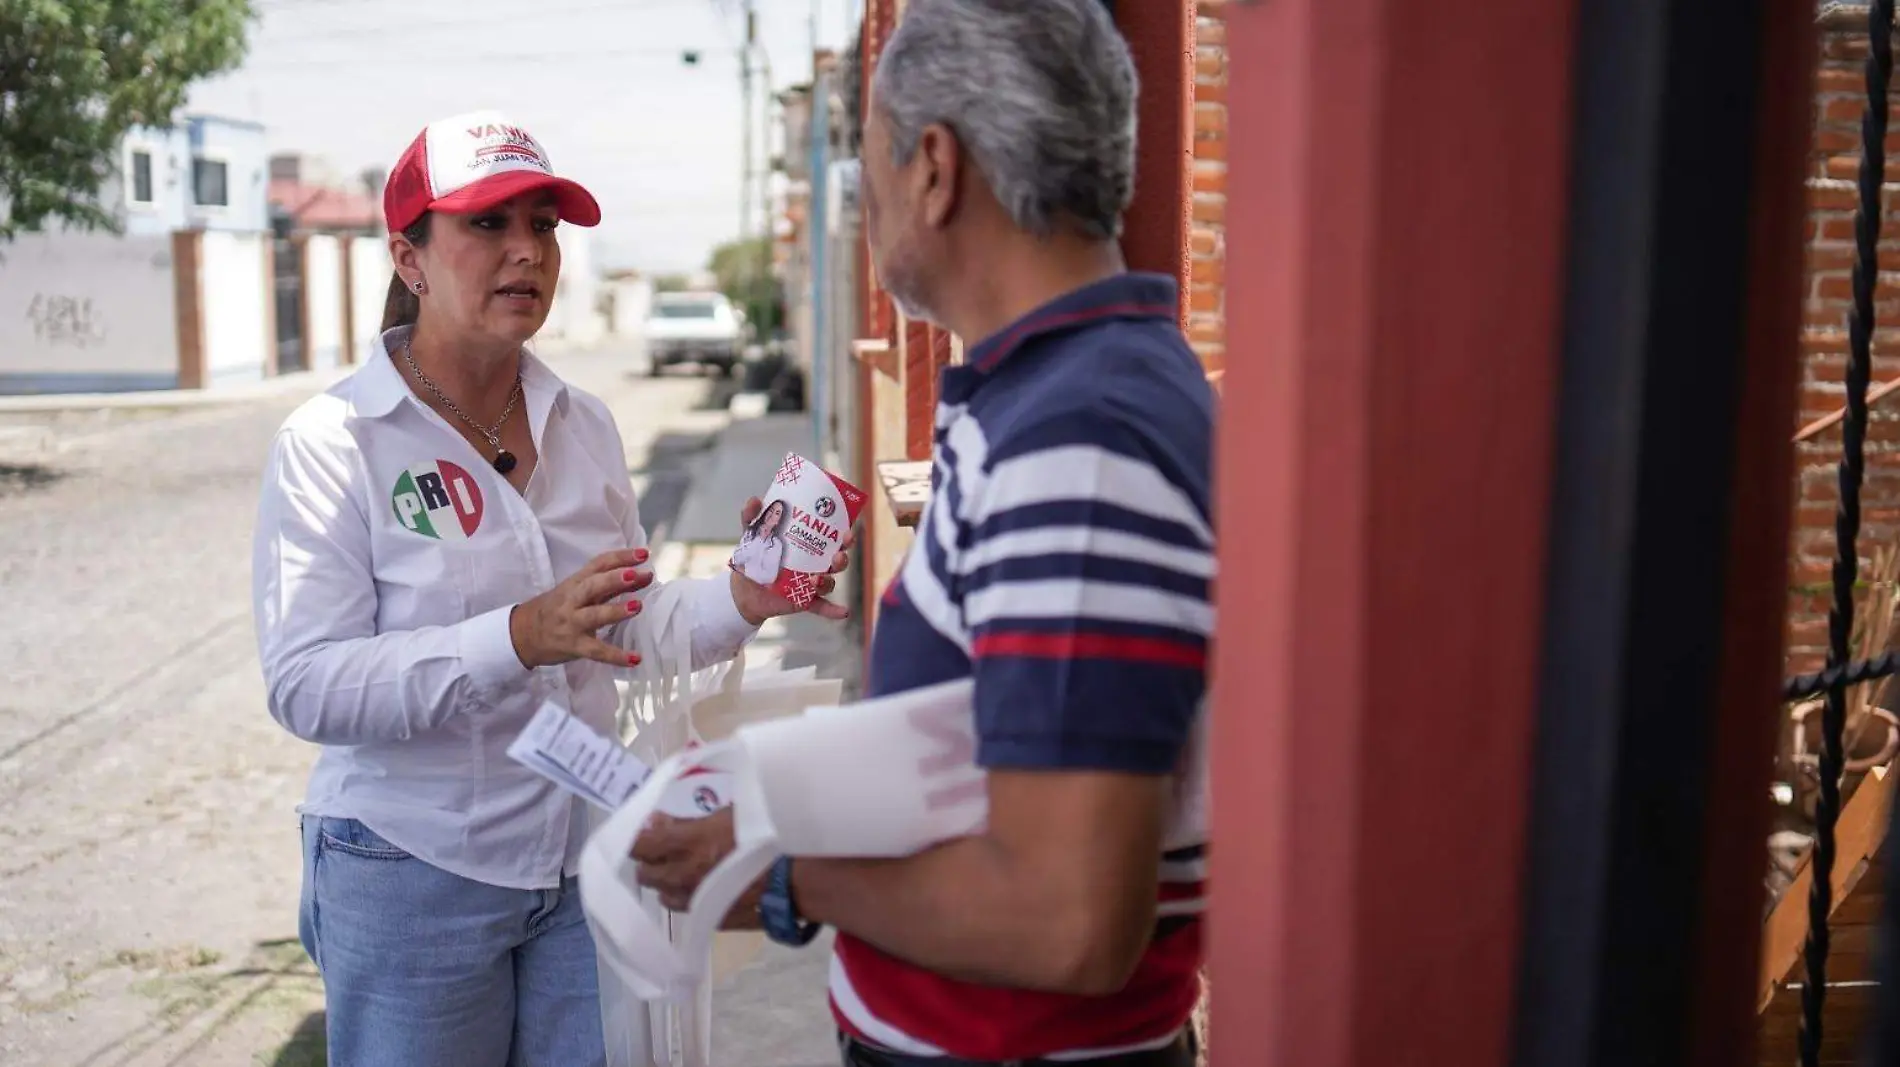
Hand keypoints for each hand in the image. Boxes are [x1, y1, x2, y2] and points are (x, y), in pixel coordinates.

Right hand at [509, 548, 653, 668]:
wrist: (522, 635)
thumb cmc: (555, 609)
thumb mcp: (577, 592)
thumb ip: (607, 586)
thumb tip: (641, 577)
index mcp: (575, 582)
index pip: (598, 564)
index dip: (620, 557)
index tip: (643, 554)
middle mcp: (573, 600)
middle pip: (593, 586)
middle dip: (615, 579)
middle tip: (636, 575)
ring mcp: (572, 623)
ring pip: (595, 616)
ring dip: (616, 611)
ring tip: (638, 606)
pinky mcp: (574, 646)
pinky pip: (597, 651)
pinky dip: (617, 656)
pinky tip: (636, 658)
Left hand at [632, 808, 765, 925]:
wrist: (796, 876)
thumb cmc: (764, 833)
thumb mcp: (726, 814)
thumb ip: (686, 821)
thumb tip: (655, 820)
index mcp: (685, 846)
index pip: (639, 845)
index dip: (635, 839)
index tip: (642, 831)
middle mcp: (682, 877)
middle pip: (646, 874)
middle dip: (650, 861)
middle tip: (664, 849)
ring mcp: (695, 902)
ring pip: (664, 895)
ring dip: (667, 882)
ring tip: (683, 870)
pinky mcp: (710, 919)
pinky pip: (687, 910)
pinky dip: (688, 898)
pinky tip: (702, 889)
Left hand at [729, 496, 855, 625]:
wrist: (743, 588)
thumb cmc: (754, 557)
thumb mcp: (752, 534)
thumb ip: (752, 517)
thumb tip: (755, 500)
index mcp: (807, 546)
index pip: (831, 539)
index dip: (843, 536)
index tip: (847, 530)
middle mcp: (814, 564)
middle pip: (836, 561)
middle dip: (842, 557)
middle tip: (838, 554)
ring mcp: (810, 584)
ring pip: (828, 582)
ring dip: (829, 581)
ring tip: (818, 579)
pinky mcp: (803, 601)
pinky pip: (821, 607)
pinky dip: (833, 610)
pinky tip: (844, 612)